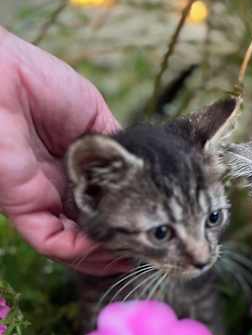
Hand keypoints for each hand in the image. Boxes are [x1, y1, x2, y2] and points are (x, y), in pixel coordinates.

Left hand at [0, 27, 127, 274]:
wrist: (8, 76)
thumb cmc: (47, 86)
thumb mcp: (97, 118)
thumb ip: (117, 150)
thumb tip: (141, 173)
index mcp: (78, 168)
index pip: (106, 204)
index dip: (129, 219)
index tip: (155, 227)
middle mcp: (60, 189)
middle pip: (93, 230)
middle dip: (120, 245)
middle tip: (148, 251)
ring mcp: (42, 199)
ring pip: (73, 244)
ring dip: (102, 257)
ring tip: (130, 258)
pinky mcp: (23, 205)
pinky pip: (51, 241)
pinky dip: (79, 252)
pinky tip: (104, 247)